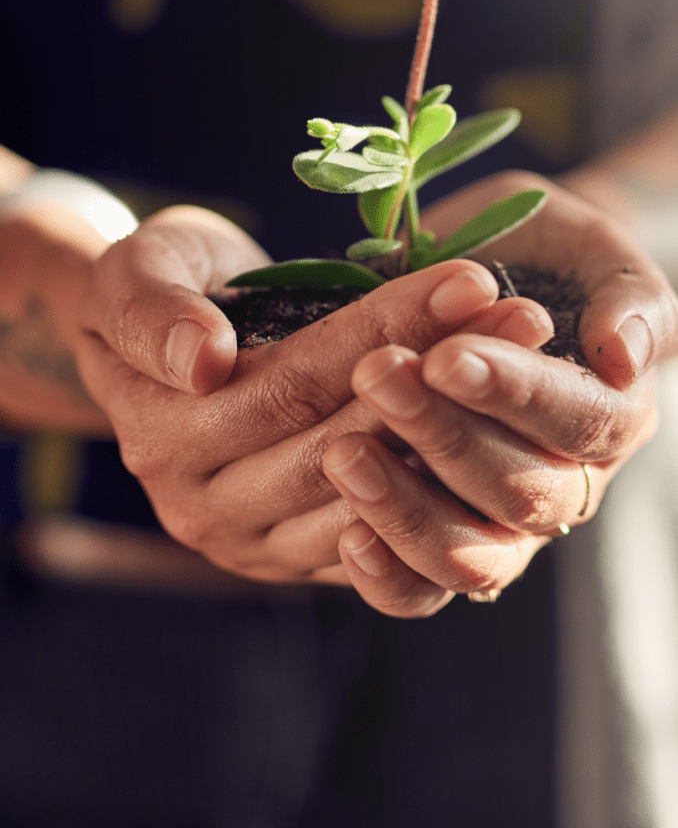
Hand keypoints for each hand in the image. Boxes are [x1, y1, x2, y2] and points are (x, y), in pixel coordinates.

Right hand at [76, 205, 552, 586]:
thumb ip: (152, 311)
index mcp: (164, 436)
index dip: (387, 328)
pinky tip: (498, 432)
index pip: (295, 380)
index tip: (472, 279)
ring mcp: (255, 545)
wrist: (168, 355)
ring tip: (527, 361)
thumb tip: (203, 362)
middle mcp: (206, 507)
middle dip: (443, 376)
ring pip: (375, 493)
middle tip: (526, 319)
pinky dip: (442, 486)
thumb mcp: (136, 273)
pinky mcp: (298, 561)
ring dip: (459, 428)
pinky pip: (384, 541)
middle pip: (346, 440)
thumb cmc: (161, 292)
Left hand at [322, 171, 677, 616]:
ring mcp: (505, 526)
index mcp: (613, 414)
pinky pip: (423, 590)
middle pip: (521, 490)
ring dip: (406, 508)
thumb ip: (625, 294)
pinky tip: (346, 533)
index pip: (581, 421)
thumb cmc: (541, 256)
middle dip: (443, 435)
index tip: (446, 357)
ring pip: (472, 555)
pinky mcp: (444, 545)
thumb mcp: (588, 247)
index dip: (515, 395)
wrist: (490, 278)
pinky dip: (388, 575)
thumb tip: (624, 354)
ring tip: (343, 452)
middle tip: (375, 375)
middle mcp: (567, 483)